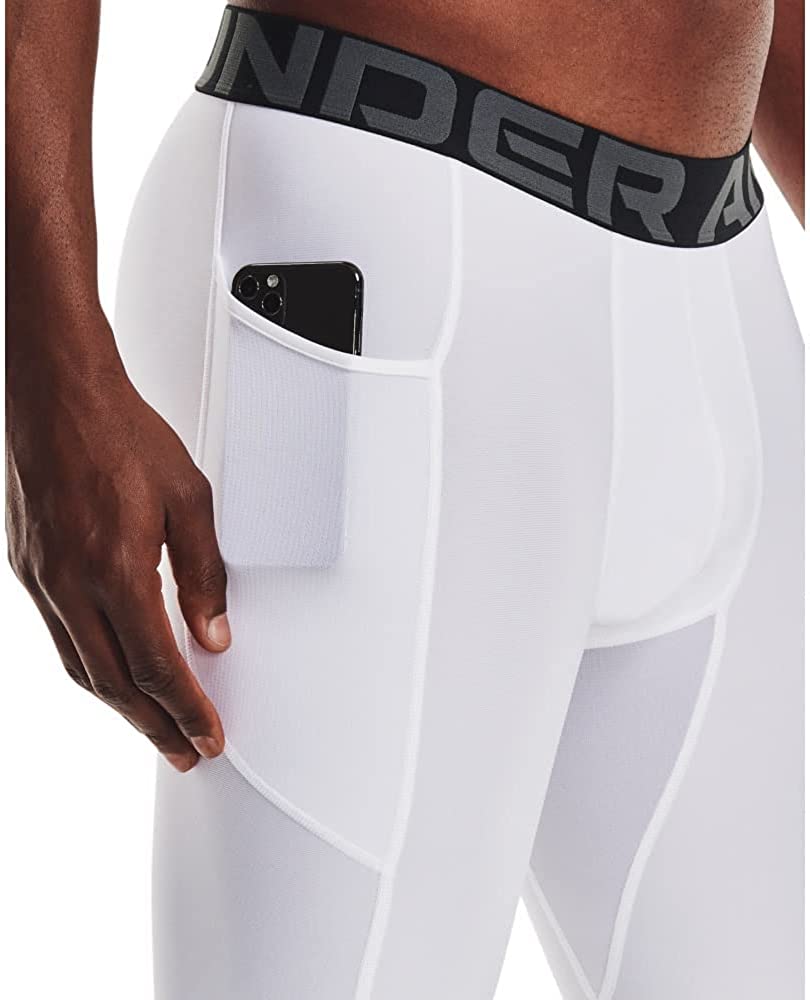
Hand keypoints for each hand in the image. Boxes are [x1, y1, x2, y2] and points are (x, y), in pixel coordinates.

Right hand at [7, 333, 229, 772]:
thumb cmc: (124, 435)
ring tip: (155, 729)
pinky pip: (62, 640)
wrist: (58, 396)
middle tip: (185, 754)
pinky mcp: (29, 569)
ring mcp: (44, 580)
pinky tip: (115, 677)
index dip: (186, 710)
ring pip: (83, 669)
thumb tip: (214, 635)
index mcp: (118, 568)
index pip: (158, 666)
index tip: (209, 737)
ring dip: (122, 708)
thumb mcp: (189, 499)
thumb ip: (205, 573)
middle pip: (117, 684)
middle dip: (156, 727)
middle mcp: (73, 584)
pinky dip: (94, 670)